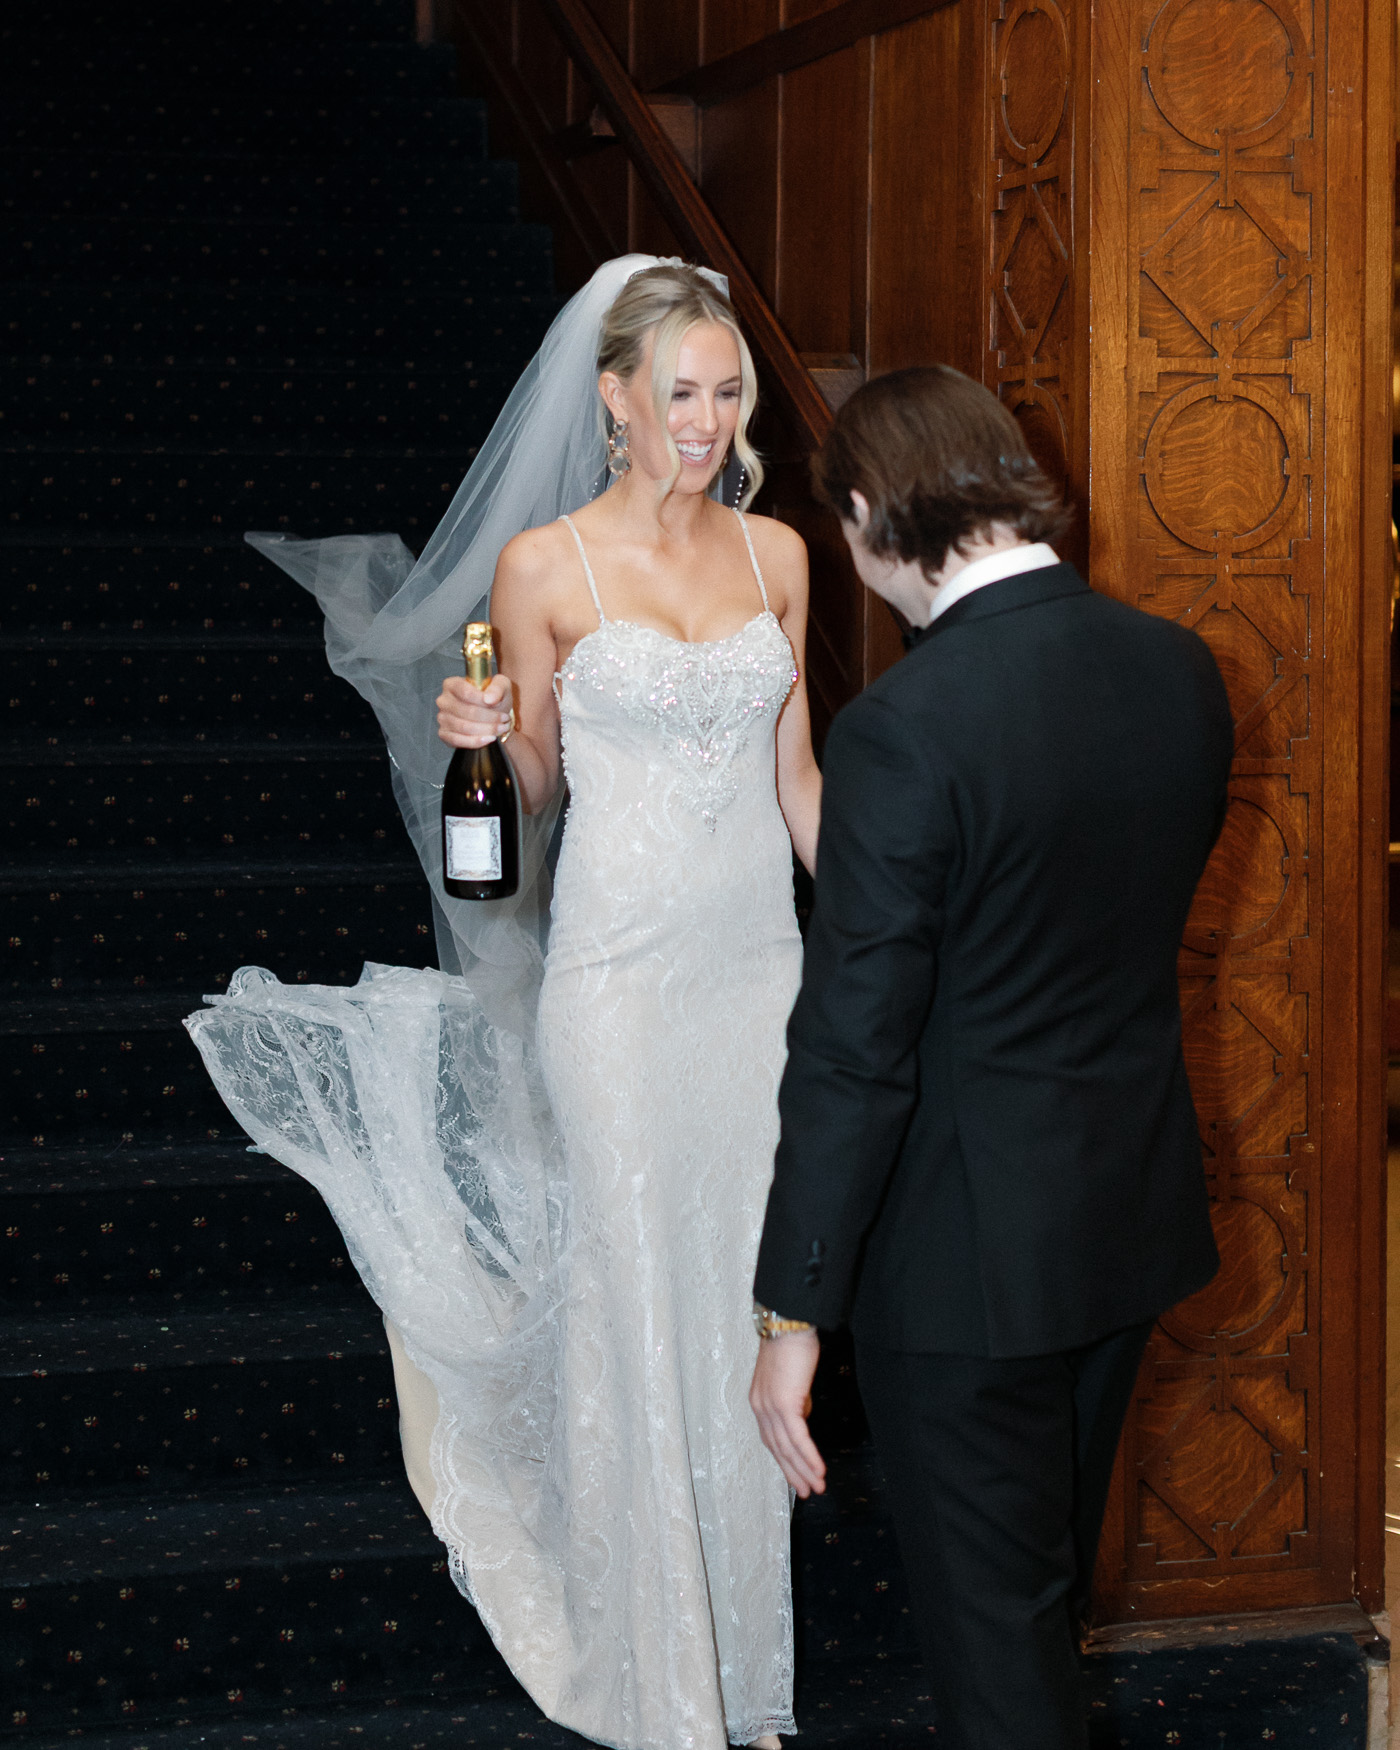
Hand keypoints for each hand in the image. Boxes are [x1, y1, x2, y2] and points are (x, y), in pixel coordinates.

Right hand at [436, 672, 514, 748]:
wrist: (492, 714)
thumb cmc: (493, 697)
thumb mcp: (500, 685)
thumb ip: (497, 687)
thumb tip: (489, 698)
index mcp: (452, 684)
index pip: (465, 692)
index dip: (483, 701)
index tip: (498, 705)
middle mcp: (444, 700)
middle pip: (467, 711)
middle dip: (490, 717)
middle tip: (505, 719)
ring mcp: (442, 718)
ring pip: (464, 727)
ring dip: (486, 729)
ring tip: (501, 728)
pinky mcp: (444, 734)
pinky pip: (457, 740)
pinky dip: (476, 741)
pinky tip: (489, 738)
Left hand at [749, 1328, 824, 1496]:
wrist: (788, 1323)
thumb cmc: (792, 1344)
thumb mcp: (791, 1378)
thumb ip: (794, 1399)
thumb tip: (802, 1415)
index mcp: (759, 1402)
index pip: (771, 1439)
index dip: (784, 1460)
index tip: (796, 1476)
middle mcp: (760, 1407)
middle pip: (776, 1449)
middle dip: (793, 1473)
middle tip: (807, 1492)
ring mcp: (770, 1407)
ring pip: (787, 1448)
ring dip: (803, 1470)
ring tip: (818, 1487)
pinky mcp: (784, 1404)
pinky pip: (798, 1438)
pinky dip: (808, 1456)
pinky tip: (819, 1469)